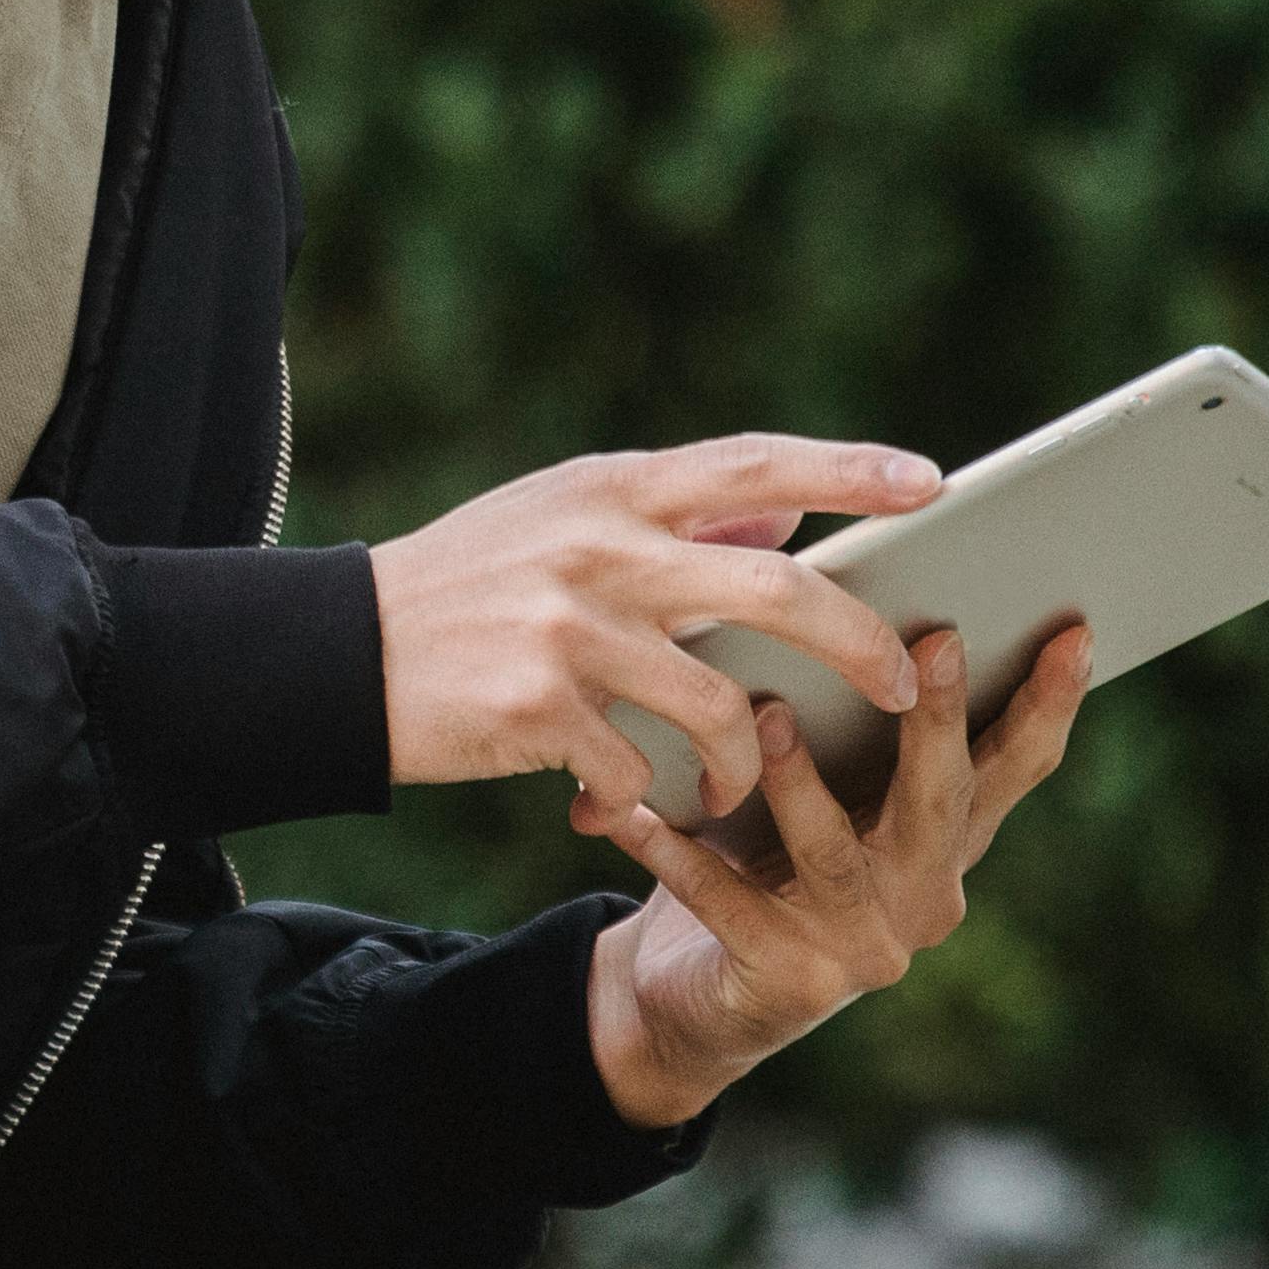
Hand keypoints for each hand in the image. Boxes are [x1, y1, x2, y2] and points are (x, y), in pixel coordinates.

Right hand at [366, 435, 945, 815]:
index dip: (848, 469)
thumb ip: (662, 517)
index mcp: (611, 490)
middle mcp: (599, 548)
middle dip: (858, 646)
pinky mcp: (538, 708)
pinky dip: (649, 797)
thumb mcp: (554, 519)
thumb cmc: (464, 586)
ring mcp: (570, 629)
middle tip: (901, 685)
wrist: (337, 654)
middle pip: (776, 593)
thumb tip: (781, 514)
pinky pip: (640, 769)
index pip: (754, 464)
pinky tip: (626, 803)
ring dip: (746, 763)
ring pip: (719, 707)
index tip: (931, 484)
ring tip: (741, 786)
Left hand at [586, 620, 1093, 1128]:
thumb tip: (840, 595)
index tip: (1073, 629)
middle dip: (939, 720)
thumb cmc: (755, 858)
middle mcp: (923, 898)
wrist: (687, 996)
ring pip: (835, 852)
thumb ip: (847, 723)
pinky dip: (677, 851)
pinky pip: (726, 901)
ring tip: (770, 715)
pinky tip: (632, 810)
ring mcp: (862, 947)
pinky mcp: (788, 982)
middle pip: (941, 800)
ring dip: (801, 782)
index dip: (1048, 704)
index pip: (1013, 768)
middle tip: (938, 640)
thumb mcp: (817, 790)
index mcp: (945, 841)